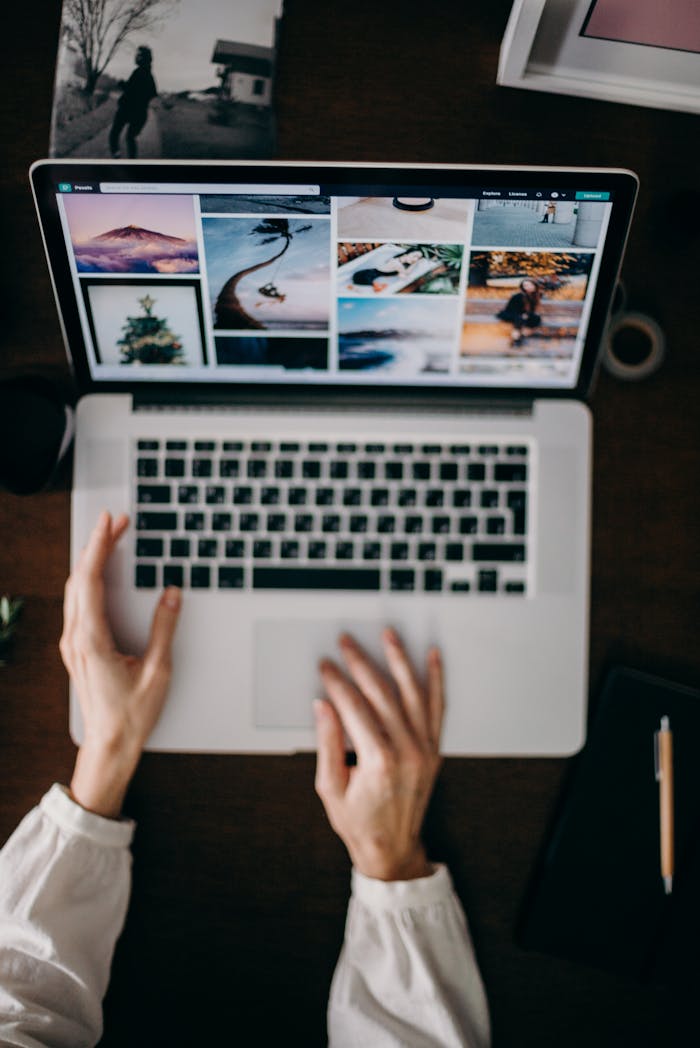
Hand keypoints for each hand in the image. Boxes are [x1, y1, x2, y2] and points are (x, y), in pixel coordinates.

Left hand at [60, 511, 180, 817]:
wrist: (108, 746)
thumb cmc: (131, 716)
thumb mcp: (158, 671)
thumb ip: (164, 629)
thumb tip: (171, 594)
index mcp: (92, 640)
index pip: (90, 580)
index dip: (100, 546)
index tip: (109, 522)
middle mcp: (76, 639)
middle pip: (80, 579)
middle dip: (97, 545)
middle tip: (118, 522)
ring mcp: (73, 644)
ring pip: (76, 590)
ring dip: (92, 561)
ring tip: (112, 540)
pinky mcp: (77, 649)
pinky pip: (78, 603)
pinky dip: (89, 580)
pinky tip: (102, 574)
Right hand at [314, 629, 443, 880]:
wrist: (393, 848)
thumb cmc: (359, 822)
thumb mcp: (330, 788)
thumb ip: (328, 743)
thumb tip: (323, 705)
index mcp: (378, 761)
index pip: (354, 707)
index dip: (337, 682)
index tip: (325, 666)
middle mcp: (407, 751)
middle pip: (382, 693)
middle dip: (361, 663)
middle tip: (346, 643)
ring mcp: (425, 749)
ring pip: (412, 693)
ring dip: (399, 660)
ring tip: (389, 635)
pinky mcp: (434, 749)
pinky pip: (437, 707)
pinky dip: (436, 680)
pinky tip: (433, 658)